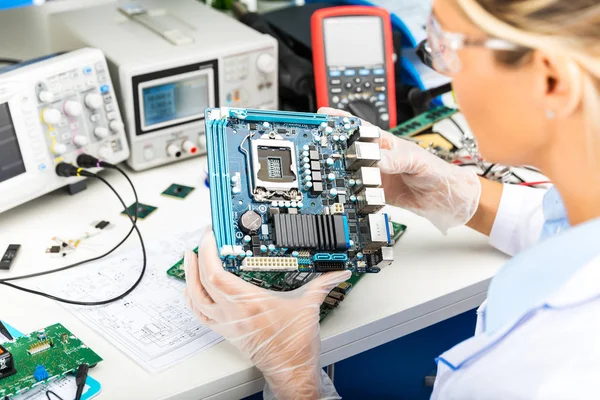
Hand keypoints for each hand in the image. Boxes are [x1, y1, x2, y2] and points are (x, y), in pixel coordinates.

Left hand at [184, 231, 350, 398]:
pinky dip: (192, 299)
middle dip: (198, 257)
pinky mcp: (227, 331)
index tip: (211, 236)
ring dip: (189, 276)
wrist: (290, 370)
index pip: (216, 273)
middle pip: (202, 282)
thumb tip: (337, 272)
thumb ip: (323, 283)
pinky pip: (200, 315)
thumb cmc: (294, 345)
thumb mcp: (309, 306)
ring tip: (190, 258)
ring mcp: (227, 323)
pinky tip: (192, 290)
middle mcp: (233, 312)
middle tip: (203, 240)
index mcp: (249, 302)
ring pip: (196, 298)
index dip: (208, 252)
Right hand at [318, 107, 480, 232]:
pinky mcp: (375, 194)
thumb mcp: (417, 161)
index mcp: (386, 144)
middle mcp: (377, 158)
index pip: (360, 128)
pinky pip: (357, 192)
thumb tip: (375, 156)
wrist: (445, 199)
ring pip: (350, 171)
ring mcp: (375, 176)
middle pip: (349, 149)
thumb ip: (396, 159)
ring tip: (323, 171)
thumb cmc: (437, 172)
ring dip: (337, 171)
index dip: (341, 120)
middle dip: (331, 146)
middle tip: (314, 146)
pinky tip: (339, 192)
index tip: (323, 115)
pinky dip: (348, 193)